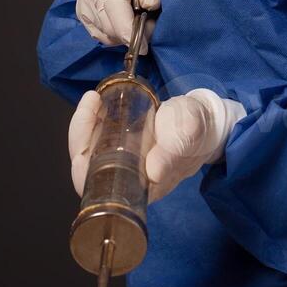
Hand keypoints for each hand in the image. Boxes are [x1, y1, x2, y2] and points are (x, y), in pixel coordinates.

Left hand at [66, 88, 244, 200]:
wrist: (205, 122)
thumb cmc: (197, 129)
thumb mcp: (189, 133)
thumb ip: (175, 149)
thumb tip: (154, 171)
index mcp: (140, 187)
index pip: (97, 184)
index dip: (85, 159)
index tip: (92, 121)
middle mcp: (126, 179)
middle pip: (86, 168)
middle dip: (81, 134)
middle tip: (91, 103)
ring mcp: (122, 163)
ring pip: (88, 152)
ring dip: (84, 125)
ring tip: (93, 100)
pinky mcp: (121, 147)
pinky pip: (97, 139)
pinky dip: (92, 120)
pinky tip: (95, 102)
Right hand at [75, 0, 159, 51]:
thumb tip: (149, 4)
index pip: (115, 5)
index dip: (128, 29)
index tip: (143, 46)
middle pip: (109, 25)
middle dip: (132, 33)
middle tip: (151, 24)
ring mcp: (85, 0)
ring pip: (105, 33)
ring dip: (125, 35)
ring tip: (138, 18)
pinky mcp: (82, 12)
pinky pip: (100, 35)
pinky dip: (116, 35)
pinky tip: (126, 22)